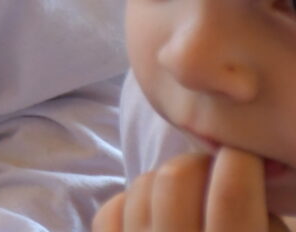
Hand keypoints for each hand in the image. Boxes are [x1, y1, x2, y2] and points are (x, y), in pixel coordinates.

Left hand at [95, 149, 281, 231]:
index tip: (244, 155)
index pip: (230, 189)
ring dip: (166, 184)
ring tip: (190, 202)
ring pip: (142, 187)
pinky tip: (156, 218)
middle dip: (198, 164)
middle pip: (176, 176)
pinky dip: (132, 207)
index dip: (240, 158)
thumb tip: (253, 168)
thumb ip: (263, 216)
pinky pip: (110, 214)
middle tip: (215, 175)